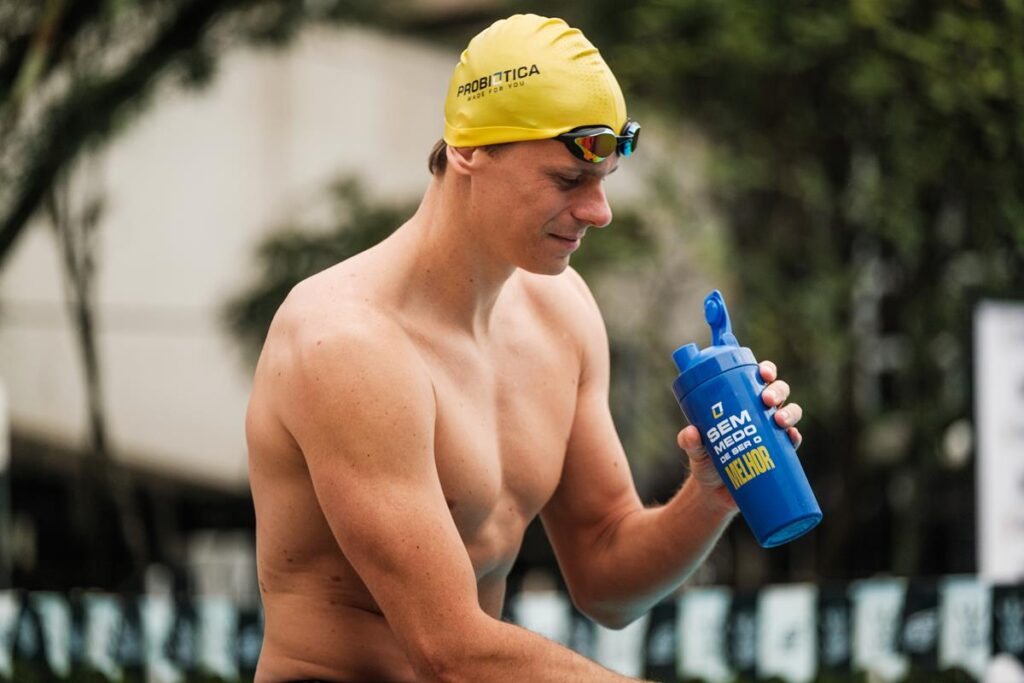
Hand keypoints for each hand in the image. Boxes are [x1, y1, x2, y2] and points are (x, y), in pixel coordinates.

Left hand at [676, 360, 802, 508]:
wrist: (716, 493)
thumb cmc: (706, 461)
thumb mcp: (695, 450)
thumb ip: (689, 441)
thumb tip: (692, 433)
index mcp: (741, 401)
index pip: (757, 378)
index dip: (765, 370)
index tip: (762, 373)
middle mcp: (760, 412)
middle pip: (778, 391)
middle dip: (777, 390)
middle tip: (766, 399)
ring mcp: (772, 432)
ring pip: (791, 412)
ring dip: (790, 412)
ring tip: (779, 420)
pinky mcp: (780, 453)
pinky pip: (793, 440)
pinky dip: (794, 437)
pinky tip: (791, 437)